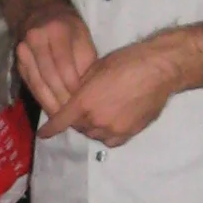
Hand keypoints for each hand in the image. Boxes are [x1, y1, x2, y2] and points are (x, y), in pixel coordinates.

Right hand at [15, 0, 97, 120]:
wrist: (42, 13)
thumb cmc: (70, 28)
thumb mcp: (83, 37)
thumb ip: (85, 62)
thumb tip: (85, 92)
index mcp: (56, 31)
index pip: (63, 64)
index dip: (72, 86)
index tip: (82, 102)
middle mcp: (35, 39)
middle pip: (48, 77)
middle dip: (62, 99)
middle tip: (74, 117)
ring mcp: (23, 51)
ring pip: (37, 83)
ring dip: (50, 104)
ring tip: (63, 119)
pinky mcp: (18, 62)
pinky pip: (30, 85)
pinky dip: (41, 99)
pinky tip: (52, 111)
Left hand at [38, 33, 180, 145]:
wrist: (159, 70)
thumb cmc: (127, 62)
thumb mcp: (96, 69)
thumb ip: (81, 88)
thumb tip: (74, 97)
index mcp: (85, 102)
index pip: (61, 121)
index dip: (50, 129)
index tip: (43, 134)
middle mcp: (97, 119)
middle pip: (78, 127)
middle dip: (76, 120)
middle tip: (80, 111)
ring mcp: (114, 129)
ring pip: (94, 135)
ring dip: (91, 127)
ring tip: (97, 115)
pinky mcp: (129, 133)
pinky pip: (111, 140)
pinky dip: (106, 134)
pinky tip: (109, 124)